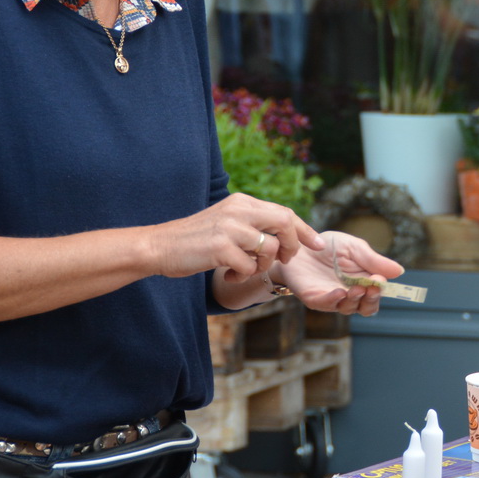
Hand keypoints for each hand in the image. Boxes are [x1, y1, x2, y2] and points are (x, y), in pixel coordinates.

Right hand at [148, 192, 324, 281]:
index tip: (318, 244)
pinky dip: (243, 276)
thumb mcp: (227, 222)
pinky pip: (249, 267)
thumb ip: (253, 224)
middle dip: (293, 244)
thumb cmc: (196, 239)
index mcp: (242, 202)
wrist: (159, 245)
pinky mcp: (220, 248)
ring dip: (262, 265)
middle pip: (285, 223)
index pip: (284, 212)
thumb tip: (287, 235)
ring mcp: (230, 228)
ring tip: (243, 269)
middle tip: (285, 260)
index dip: (305, 229)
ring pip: (270, 249)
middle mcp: (238, 210)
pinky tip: (229, 274)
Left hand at [273, 231, 404, 315]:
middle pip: (367, 307)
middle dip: (371, 300)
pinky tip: (339, 292)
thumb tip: (399, 271)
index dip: (381, 290)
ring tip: (356, 288)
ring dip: (355, 300)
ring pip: (349, 308)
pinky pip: (327, 305)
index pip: (377, 293)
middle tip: (372, 288)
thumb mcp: (354, 247)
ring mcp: (333, 298)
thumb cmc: (328, 247)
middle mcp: (350, 293)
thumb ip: (373, 260)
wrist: (298, 244)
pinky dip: (334, 300)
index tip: (381, 280)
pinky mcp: (315, 299)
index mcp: (363, 281)